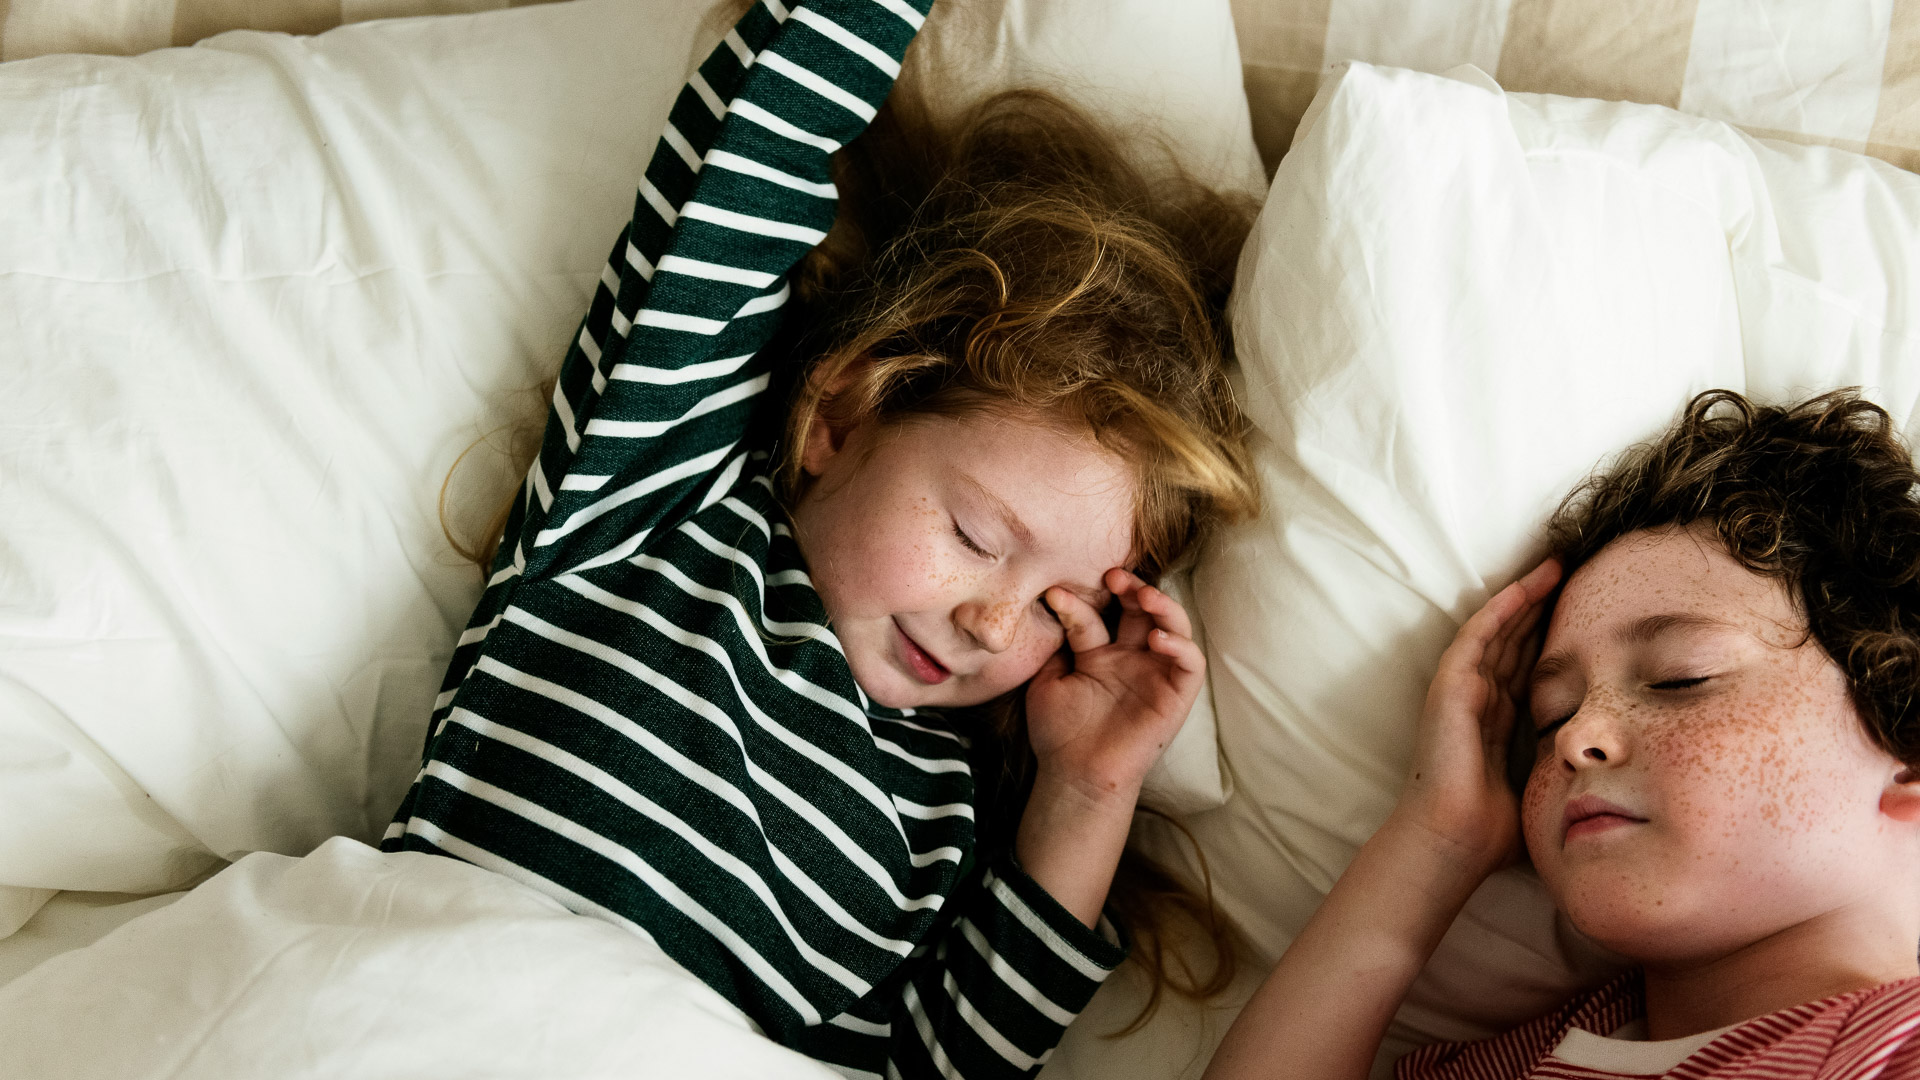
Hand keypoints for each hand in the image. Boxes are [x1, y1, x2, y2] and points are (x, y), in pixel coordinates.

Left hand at [1024, 568, 1204, 795]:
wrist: (1075, 775)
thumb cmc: (1059, 733)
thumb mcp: (1048, 681)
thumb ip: (1058, 645)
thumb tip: (1058, 604)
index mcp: (1099, 654)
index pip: (1096, 616)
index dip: (1080, 602)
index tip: (1055, 594)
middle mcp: (1130, 658)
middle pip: (1141, 611)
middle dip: (1131, 587)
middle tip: (1114, 577)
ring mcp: (1155, 674)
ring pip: (1174, 627)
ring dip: (1163, 606)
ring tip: (1144, 596)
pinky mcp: (1177, 695)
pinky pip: (1191, 663)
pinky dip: (1180, 645)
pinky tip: (1157, 639)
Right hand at [1394, 557, 1561, 878]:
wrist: (1451, 840)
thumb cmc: (1493, 831)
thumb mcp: (1543, 789)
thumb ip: (1566, 773)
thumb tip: (1615, 785)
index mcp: (1497, 722)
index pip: (1529, 666)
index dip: (1552, 637)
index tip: (1587, 615)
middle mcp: (1480, 699)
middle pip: (1515, 640)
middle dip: (1542, 606)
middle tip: (1575, 573)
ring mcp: (1463, 689)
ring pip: (1500, 629)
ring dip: (1526, 596)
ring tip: (1556, 567)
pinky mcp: (1451, 686)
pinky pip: (1479, 636)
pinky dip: (1501, 609)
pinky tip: (1527, 588)